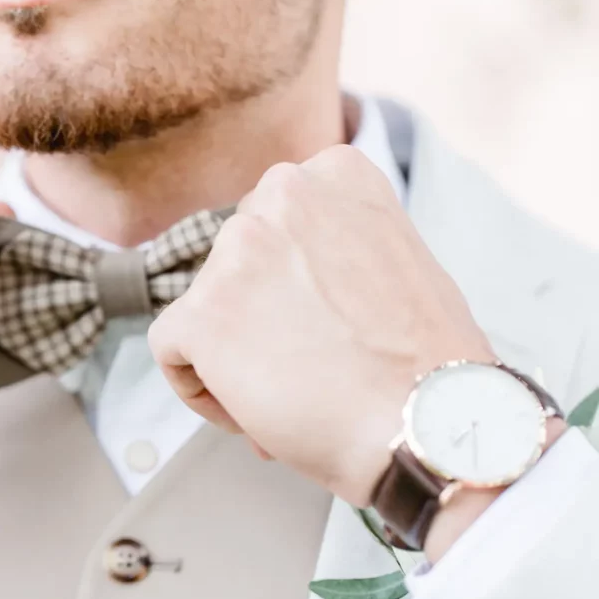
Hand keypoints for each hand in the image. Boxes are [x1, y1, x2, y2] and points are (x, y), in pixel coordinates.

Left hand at [148, 146, 495, 507]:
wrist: (427, 425)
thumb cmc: (424, 363)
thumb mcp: (396, 258)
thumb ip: (336, 242)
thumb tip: (289, 278)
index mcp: (334, 173)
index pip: (273, 225)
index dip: (288, 284)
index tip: (319, 323)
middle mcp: (280, 194)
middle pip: (235, 266)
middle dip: (259, 319)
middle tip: (305, 366)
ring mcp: (236, 252)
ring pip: (205, 309)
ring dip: (233, 356)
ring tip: (288, 397)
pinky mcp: (202, 312)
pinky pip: (171, 349)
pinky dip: (199, 388)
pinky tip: (249, 415)